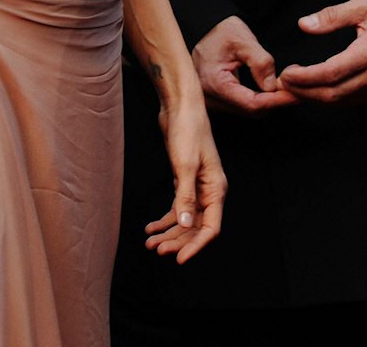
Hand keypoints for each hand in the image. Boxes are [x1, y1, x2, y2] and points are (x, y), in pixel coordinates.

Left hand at [145, 91, 226, 263]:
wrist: (179, 106)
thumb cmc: (188, 130)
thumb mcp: (185, 164)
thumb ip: (185, 196)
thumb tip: (185, 225)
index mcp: (216, 188)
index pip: (211, 227)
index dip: (196, 246)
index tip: (179, 260)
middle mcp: (209, 190)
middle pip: (196, 227)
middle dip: (177, 241)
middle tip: (157, 250)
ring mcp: (196, 186)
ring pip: (185, 219)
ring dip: (169, 233)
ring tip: (150, 242)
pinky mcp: (183, 180)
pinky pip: (177, 207)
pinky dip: (164, 219)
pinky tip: (151, 227)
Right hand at [192, 16, 298, 114]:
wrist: (204, 27)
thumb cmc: (220, 31)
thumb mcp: (243, 40)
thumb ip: (260, 62)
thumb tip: (272, 87)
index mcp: (214, 84)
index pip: (251, 103)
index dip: (276, 101)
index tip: (295, 95)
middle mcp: (210, 98)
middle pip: (250, 110)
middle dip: (274, 101)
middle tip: (294, 89)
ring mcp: (212, 101)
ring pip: (247, 110)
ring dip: (267, 101)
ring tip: (284, 87)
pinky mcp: (217, 99)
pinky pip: (241, 105)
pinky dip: (258, 99)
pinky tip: (270, 89)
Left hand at [277, 0, 366, 103]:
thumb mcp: (365, 5)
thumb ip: (333, 16)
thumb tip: (304, 24)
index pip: (329, 74)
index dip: (304, 78)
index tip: (286, 74)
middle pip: (332, 94)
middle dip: (304, 92)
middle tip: (283, 84)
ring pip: (342, 102)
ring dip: (315, 98)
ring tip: (295, 88)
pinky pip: (353, 101)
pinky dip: (331, 99)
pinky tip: (317, 90)